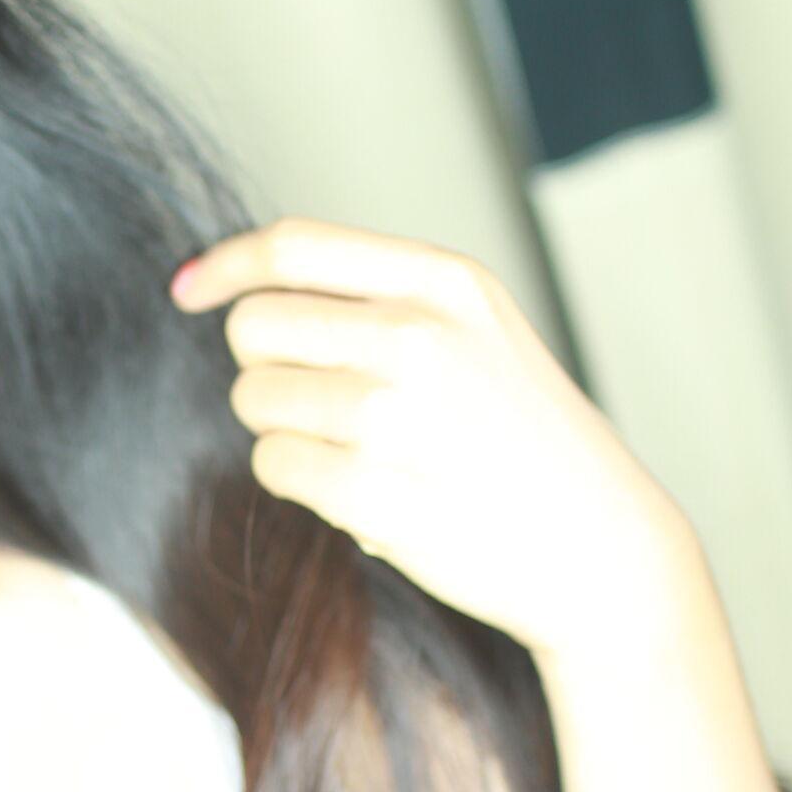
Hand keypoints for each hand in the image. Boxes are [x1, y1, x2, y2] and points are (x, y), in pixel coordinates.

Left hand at [170, 214, 699, 664]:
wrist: (602, 545)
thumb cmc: (524, 439)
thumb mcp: (477, 331)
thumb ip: (380, 298)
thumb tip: (244, 292)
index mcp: (444, 283)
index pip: (294, 245)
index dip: (227, 265)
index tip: (189, 290)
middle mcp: (418, 336)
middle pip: (253, 326)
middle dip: (263, 365)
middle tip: (315, 402)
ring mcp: (395, 416)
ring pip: (254, 399)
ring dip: (282, 428)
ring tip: (356, 451)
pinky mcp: (375, 492)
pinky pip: (272, 466)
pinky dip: (297, 480)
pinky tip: (358, 492)